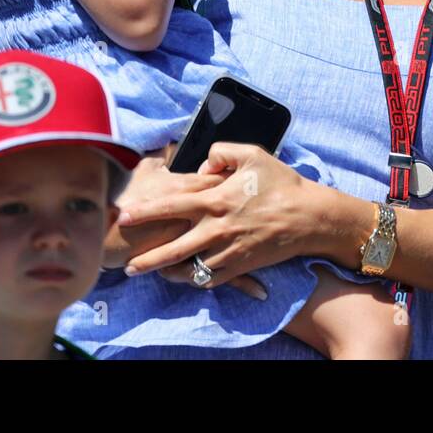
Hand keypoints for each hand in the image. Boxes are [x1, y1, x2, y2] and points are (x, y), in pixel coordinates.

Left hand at [116, 142, 324, 292]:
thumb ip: (221, 152)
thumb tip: (202, 166)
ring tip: (151, 273)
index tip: (123, 217)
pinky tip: (185, 276)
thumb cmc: (280, 183)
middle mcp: (216, 229)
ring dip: (168, 273)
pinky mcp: (240, 266)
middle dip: (146, 259)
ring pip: (189, 269)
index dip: (144, 212)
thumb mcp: (252, 154)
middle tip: (126, 266)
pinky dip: (195, 279)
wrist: (308, 217)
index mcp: (214, 200)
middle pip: (172, 249)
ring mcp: (227, 251)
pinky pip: (211, 279)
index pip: (170, 207)